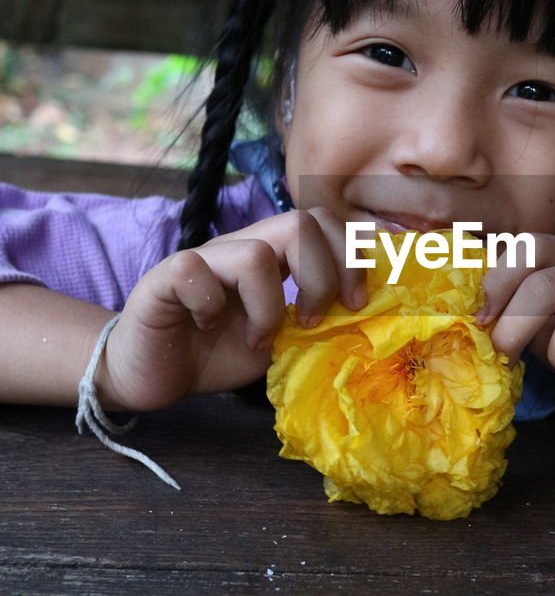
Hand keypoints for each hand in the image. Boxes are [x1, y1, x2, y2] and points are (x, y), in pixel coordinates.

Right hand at [96, 209, 366, 411]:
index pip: (324, 221)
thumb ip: (313, 323)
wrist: (153, 373)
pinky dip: (211, 305)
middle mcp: (241, 247)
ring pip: (256, 252)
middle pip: (300, 222)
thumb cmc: (215, 352)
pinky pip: (196, 271)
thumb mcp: (279, 341)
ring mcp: (203, 258)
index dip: (350, 256)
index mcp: (274, 256)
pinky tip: (206, 327)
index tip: (355, 304)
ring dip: (268, 306)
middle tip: (312, 321)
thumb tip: (361, 320)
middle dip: (323, 276)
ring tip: (257, 338)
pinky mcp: (164, 278)